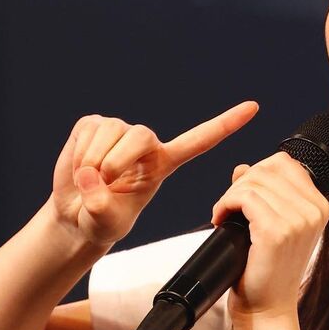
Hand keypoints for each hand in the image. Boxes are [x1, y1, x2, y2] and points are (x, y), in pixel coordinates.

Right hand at [50, 101, 257, 247]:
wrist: (74, 214)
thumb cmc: (101, 219)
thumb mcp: (106, 221)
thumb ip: (101, 206)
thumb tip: (91, 176)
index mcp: (163, 163)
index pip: (200, 140)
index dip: (226, 124)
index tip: (254, 107)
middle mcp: (144, 143)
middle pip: (140, 136)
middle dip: (117, 161)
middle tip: (104, 183)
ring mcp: (119, 130)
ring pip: (110, 132)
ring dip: (93, 160)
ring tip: (90, 179)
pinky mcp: (93, 125)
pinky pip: (88, 131)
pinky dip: (78, 154)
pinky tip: (80, 167)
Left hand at [211, 153, 328, 320]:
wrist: (267, 309)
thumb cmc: (268, 271)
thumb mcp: (273, 226)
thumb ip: (263, 194)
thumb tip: (242, 168)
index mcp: (319, 206)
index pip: (284, 163)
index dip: (256, 173)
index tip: (243, 196)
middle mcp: (314, 211)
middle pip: (267, 168)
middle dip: (240, 184)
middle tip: (229, 208)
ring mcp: (298, 221)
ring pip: (252, 181)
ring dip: (229, 196)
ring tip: (224, 216)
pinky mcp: (276, 231)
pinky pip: (243, 197)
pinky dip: (225, 204)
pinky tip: (220, 220)